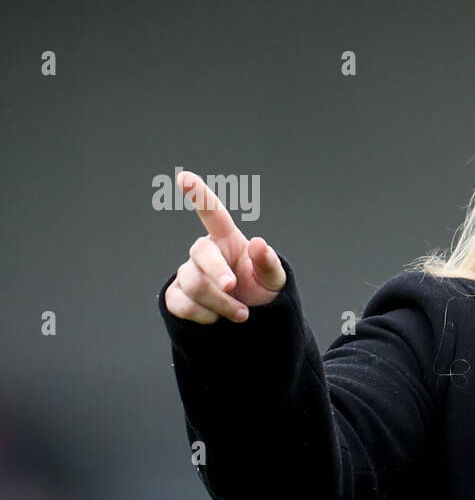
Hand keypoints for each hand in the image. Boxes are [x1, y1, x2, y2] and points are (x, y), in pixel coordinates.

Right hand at [164, 170, 285, 322]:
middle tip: (234, 288)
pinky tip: (217, 319)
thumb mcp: (274, 279)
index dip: (199, 195)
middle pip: (201, 254)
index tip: (184, 177)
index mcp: (227, 240)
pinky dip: (204, 316)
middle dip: (217, 273)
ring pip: (194, 285)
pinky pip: (182, 304)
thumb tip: (259, 242)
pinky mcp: (176, 295)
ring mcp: (188, 273)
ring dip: (222, 304)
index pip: (212, 213)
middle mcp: (204, 252)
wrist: (250, 322)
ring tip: (242, 314)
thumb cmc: (262, 292)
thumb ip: (268, 262)